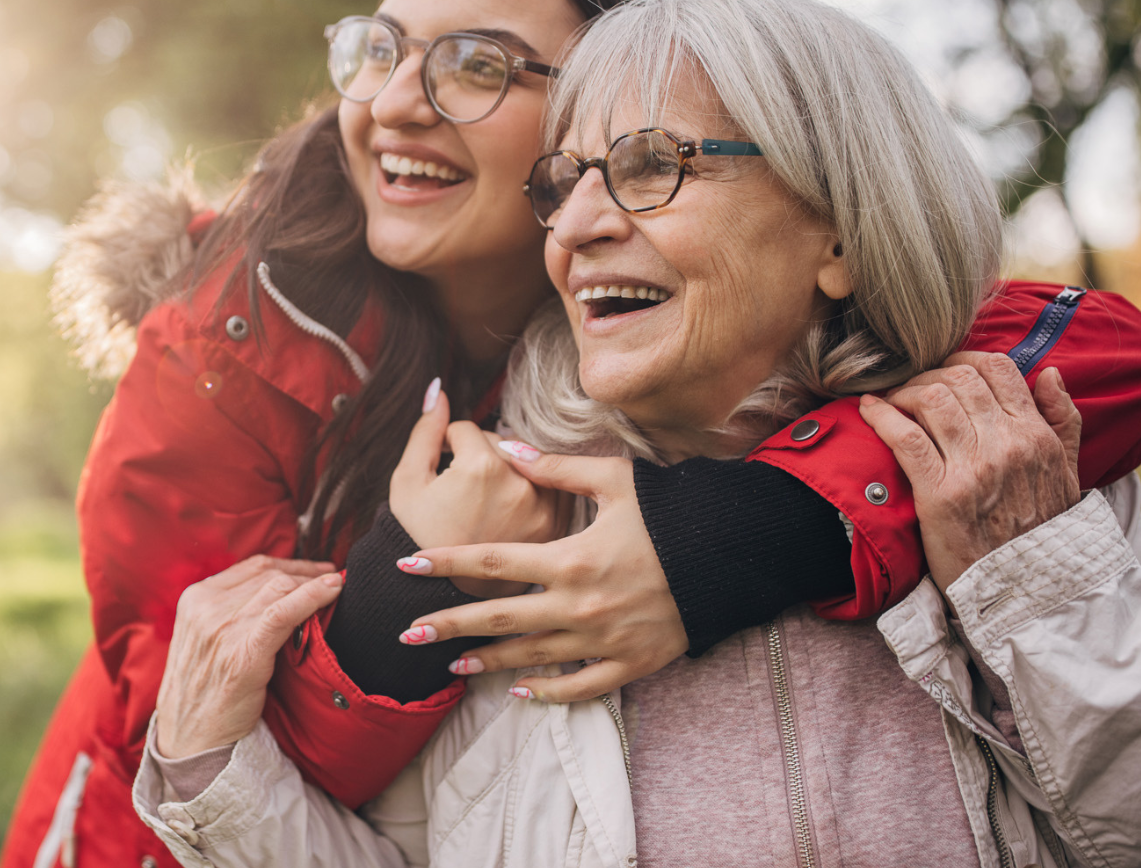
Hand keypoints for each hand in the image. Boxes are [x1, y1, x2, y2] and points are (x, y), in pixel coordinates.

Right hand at [154, 556, 343, 757]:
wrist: (189, 741)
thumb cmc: (202, 694)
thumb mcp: (203, 641)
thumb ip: (227, 614)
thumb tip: (274, 594)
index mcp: (194, 599)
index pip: (253, 567)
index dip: (291, 564)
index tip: (314, 569)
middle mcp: (206, 607)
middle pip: (269, 575)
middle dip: (306, 574)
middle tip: (332, 579)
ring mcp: (222, 628)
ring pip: (279, 588)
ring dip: (313, 584)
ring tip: (336, 588)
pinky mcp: (243, 652)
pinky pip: (283, 612)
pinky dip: (312, 596)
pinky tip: (333, 589)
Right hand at [390, 378, 566, 597]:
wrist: (441, 597)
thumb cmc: (416, 537)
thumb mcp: (408, 482)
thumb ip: (425, 431)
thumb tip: (438, 389)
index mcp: (482, 468)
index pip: (468, 430)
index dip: (447, 446)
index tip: (442, 471)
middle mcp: (520, 484)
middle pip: (501, 443)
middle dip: (479, 458)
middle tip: (461, 491)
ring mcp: (542, 506)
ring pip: (528, 464)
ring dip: (508, 471)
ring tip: (485, 500)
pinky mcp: (555, 527)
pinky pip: (547, 489)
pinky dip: (530, 491)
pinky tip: (507, 511)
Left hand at [395, 452, 687, 702]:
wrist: (735, 556)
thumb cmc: (674, 513)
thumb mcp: (616, 480)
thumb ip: (556, 468)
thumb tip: (507, 447)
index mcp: (570, 559)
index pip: (490, 562)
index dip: (444, 563)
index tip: (406, 565)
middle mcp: (579, 605)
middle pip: (498, 618)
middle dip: (448, 626)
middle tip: (405, 635)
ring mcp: (603, 639)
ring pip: (531, 657)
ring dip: (487, 662)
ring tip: (450, 666)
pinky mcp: (630, 663)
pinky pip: (579, 685)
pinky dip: (547, 693)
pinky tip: (519, 692)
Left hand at [859, 352, 1081, 591]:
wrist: (1026, 589)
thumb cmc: (1041, 531)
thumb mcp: (1069, 473)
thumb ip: (1063, 421)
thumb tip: (1047, 373)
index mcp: (1037, 436)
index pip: (997, 369)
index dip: (962, 359)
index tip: (943, 370)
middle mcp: (1008, 444)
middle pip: (958, 378)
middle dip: (927, 374)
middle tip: (910, 387)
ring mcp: (974, 468)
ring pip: (930, 399)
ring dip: (902, 392)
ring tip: (892, 400)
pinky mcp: (940, 493)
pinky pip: (905, 436)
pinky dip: (881, 415)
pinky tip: (868, 409)